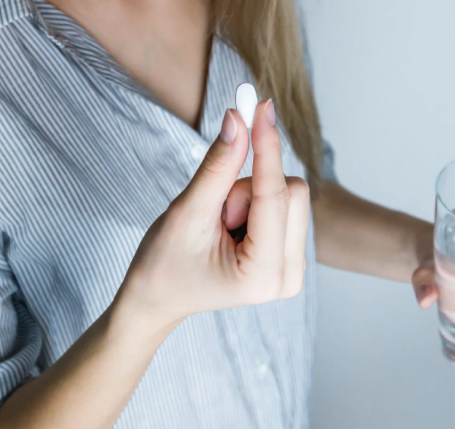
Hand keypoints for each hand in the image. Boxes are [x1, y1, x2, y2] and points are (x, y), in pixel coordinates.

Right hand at [117, 100, 309, 329]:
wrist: (159, 297)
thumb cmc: (164, 264)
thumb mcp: (187, 213)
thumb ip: (217, 167)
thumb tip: (238, 119)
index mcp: (263, 275)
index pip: (274, 195)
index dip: (266, 146)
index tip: (262, 105)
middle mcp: (289, 277)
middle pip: (293, 192)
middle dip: (248, 188)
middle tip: (216, 212)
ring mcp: (294, 269)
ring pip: (290, 196)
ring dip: (250, 197)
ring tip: (221, 226)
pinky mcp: (291, 256)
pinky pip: (285, 205)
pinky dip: (256, 205)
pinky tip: (233, 229)